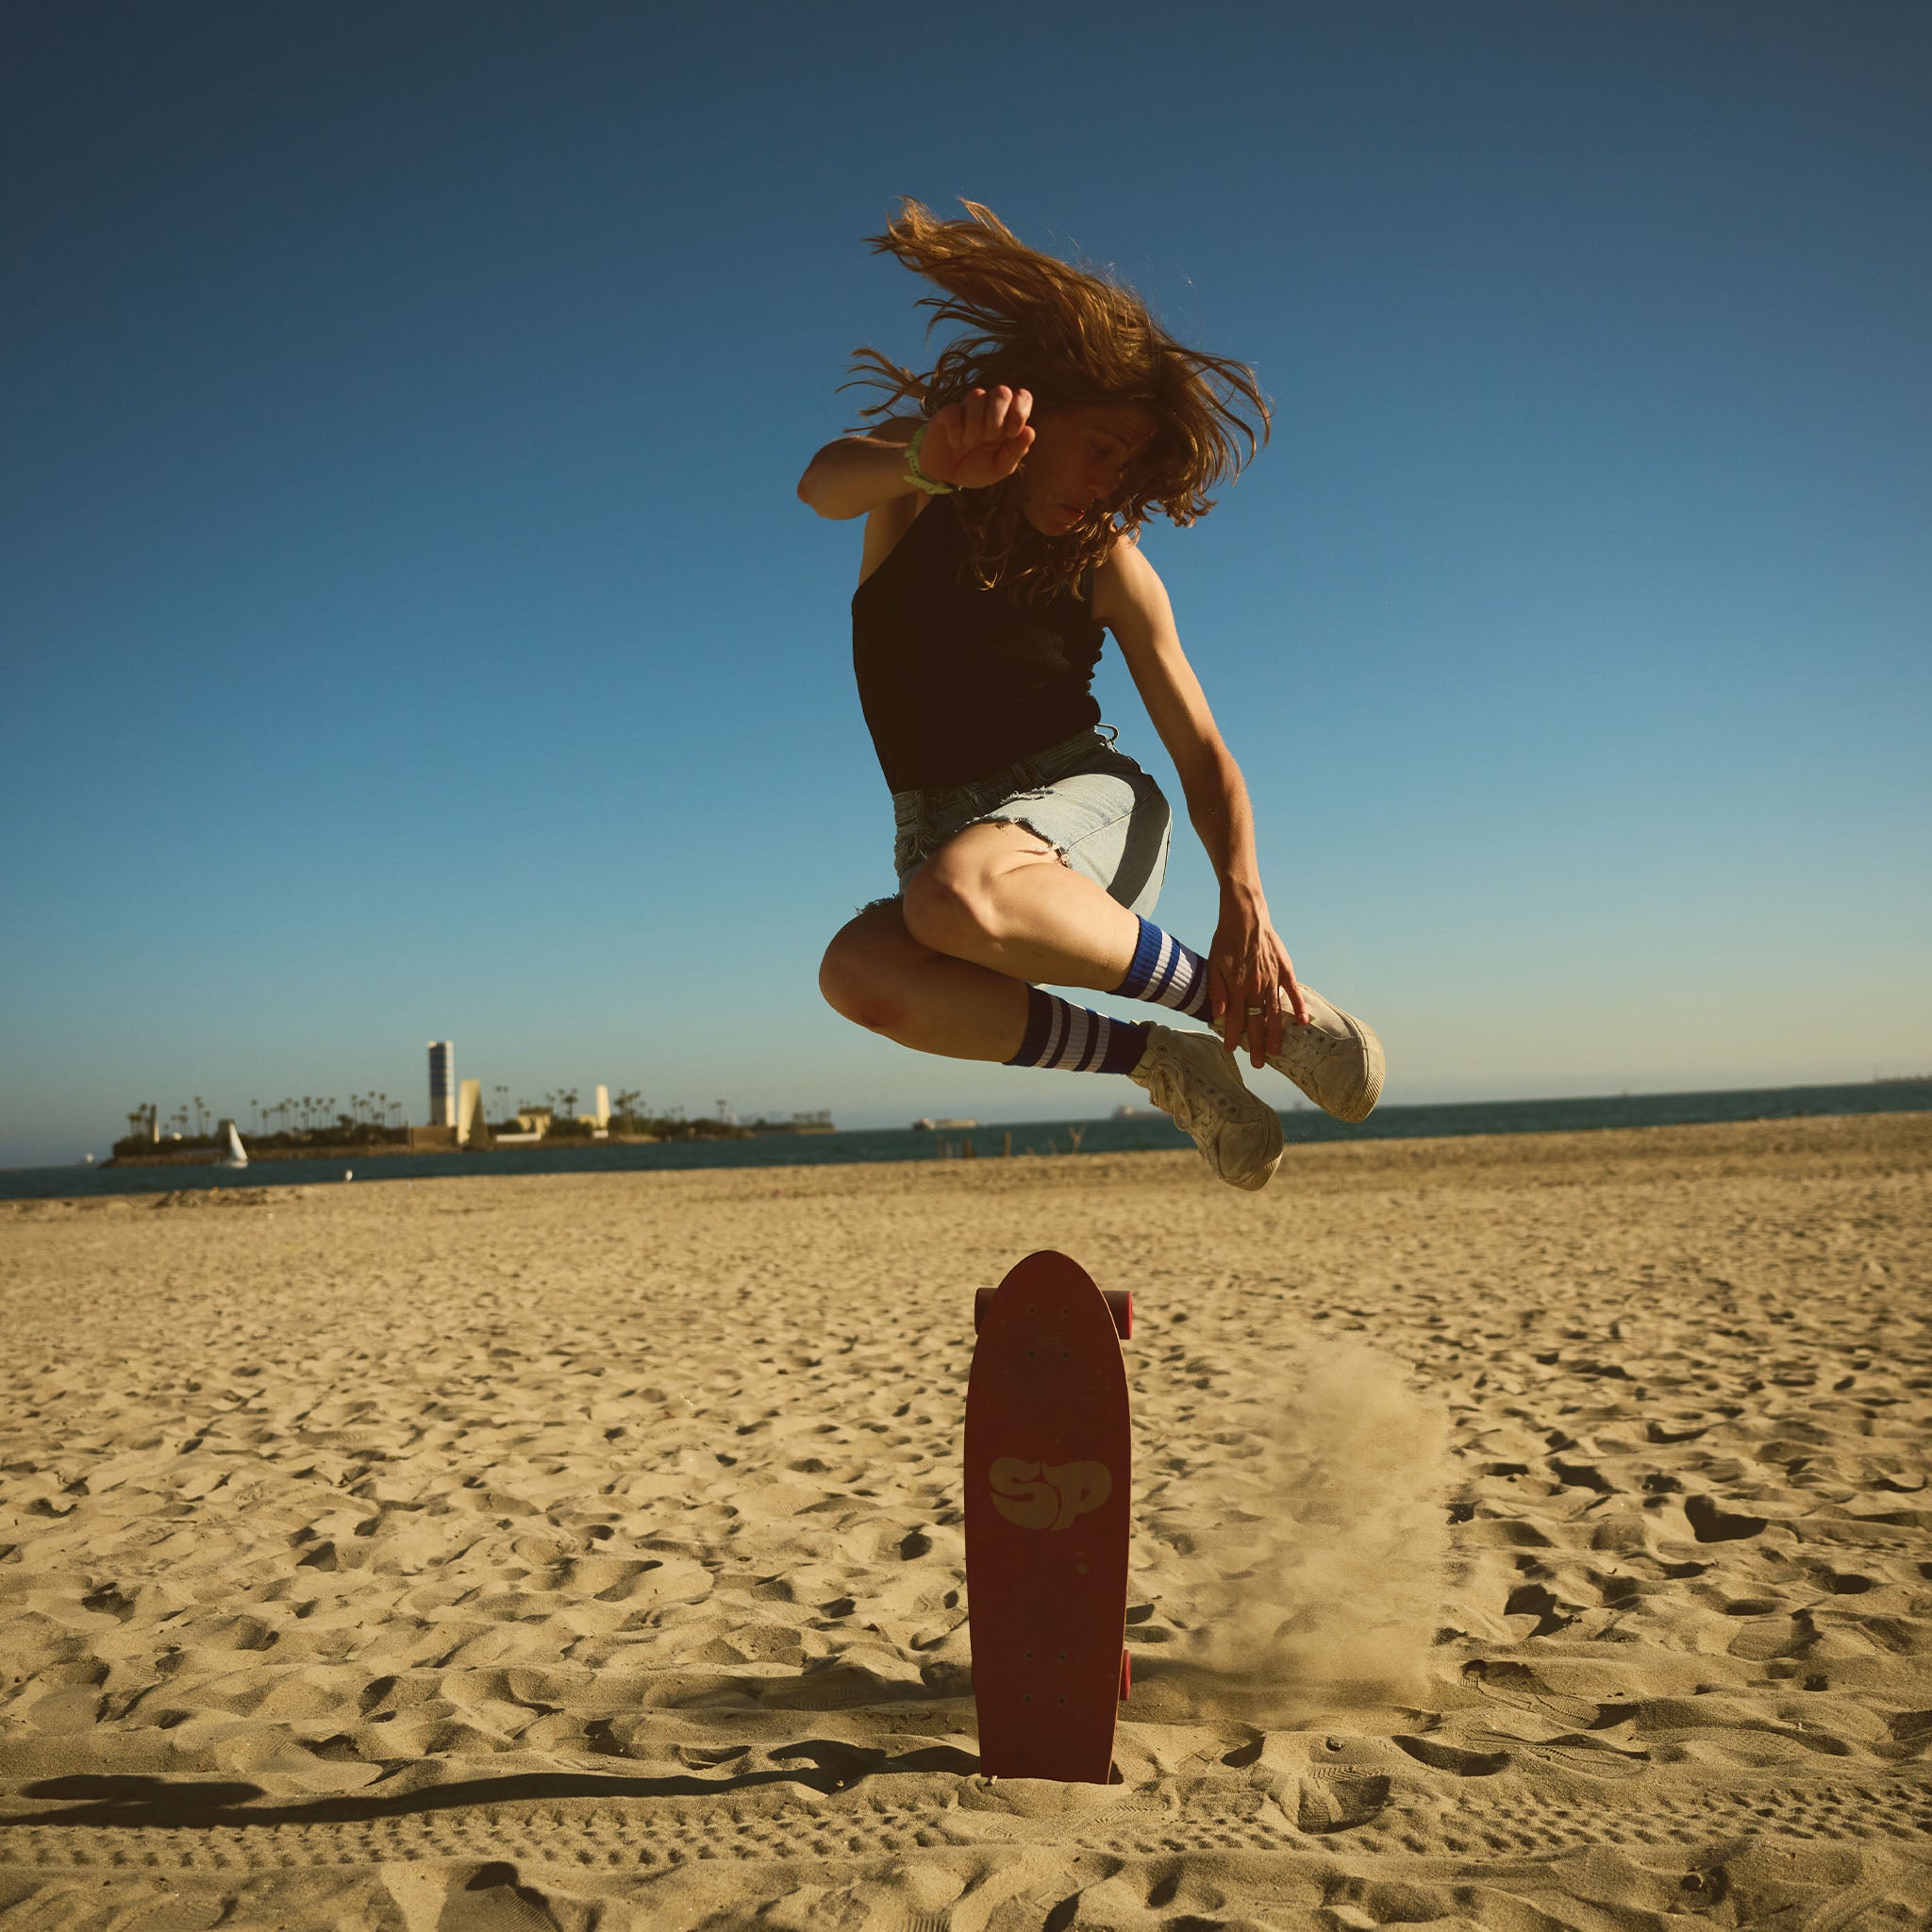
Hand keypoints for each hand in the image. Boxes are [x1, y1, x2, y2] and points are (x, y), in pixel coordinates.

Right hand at [916, 385, 1033, 489]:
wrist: (945, 477)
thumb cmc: (975, 469)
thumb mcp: (998, 468)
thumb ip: (1015, 452)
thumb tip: (1030, 431)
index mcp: (1007, 420)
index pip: (1023, 397)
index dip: (1020, 410)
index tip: (1011, 433)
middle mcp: (989, 409)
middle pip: (1002, 391)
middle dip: (997, 417)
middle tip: (989, 437)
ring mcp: (967, 408)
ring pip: (977, 395)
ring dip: (975, 424)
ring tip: (969, 442)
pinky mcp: (947, 412)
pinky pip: (955, 410)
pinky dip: (956, 430)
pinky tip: (955, 442)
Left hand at [1207, 894, 1309, 1067]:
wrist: (1245, 916)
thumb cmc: (1226, 939)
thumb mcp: (1213, 964)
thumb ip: (1217, 990)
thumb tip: (1220, 1015)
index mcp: (1237, 987)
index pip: (1236, 1019)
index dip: (1234, 1036)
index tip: (1233, 1050)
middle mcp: (1256, 987)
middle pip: (1257, 1022)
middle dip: (1257, 1045)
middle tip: (1259, 1064)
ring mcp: (1272, 980)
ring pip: (1275, 1013)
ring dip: (1275, 1034)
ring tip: (1277, 1052)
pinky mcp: (1285, 970)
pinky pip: (1293, 993)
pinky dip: (1299, 1008)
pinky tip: (1304, 1022)